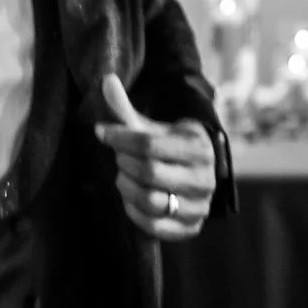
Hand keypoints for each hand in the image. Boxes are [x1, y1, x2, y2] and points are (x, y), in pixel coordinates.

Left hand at [98, 74, 216, 241]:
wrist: (197, 174)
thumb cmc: (169, 146)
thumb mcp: (152, 127)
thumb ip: (126, 108)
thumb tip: (105, 79)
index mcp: (198, 147)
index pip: (148, 143)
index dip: (118, 137)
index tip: (102, 133)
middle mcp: (205, 178)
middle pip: (147, 172)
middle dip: (124, 163)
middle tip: (120, 157)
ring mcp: (200, 206)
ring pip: (149, 200)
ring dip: (126, 187)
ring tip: (125, 176)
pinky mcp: (191, 228)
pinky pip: (154, 226)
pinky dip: (134, 212)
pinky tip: (130, 199)